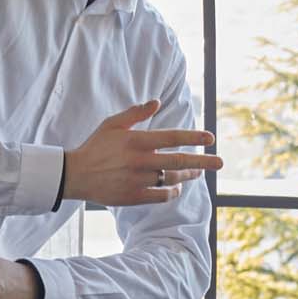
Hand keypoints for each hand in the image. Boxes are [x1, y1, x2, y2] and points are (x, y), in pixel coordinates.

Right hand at [63, 100, 219, 206]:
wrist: (76, 174)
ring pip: (172, 178)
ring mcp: (138, 180)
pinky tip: (178, 186)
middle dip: (203, 161)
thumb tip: (157, 102)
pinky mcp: (134, 197)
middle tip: (221, 162)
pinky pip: (162, 196)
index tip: (211, 137)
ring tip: (199, 172)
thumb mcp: (113, 124)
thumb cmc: (96, 146)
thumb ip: (136, 114)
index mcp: (137, 141)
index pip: (172, 137)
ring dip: (188, 175)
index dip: (193, 136)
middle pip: (179, 160)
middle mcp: (140, 161)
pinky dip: (172, 191)